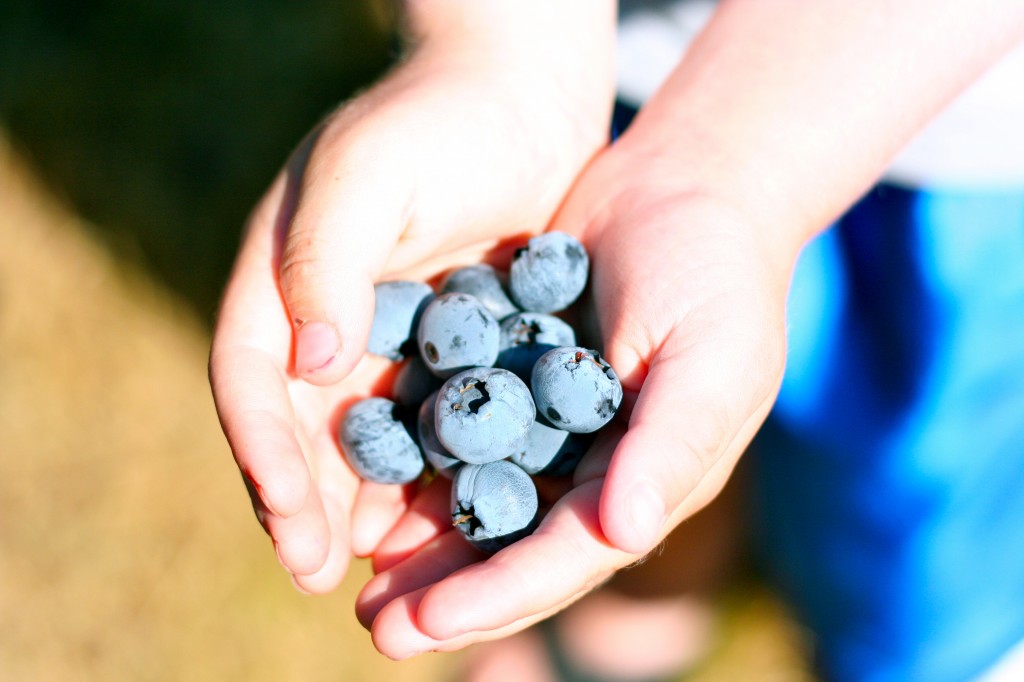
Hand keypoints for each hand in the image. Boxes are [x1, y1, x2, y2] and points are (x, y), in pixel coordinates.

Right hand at [209, 38, 611, 592]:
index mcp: (282, 280)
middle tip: (317, 574)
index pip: (252, 379)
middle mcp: (326, 319)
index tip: (289, 520)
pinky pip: (435, 422)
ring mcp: (388, 339)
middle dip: (305, 502)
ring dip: (363, 504)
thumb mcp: (367, 177)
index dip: (263, 454)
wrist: (522, 98)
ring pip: (365, 439)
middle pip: (302, 427)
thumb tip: (309, 367)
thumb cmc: (437, 120)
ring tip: (375, 567)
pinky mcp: (452, 349)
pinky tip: (448, 517)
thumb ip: (324, 265)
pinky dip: (434, 472)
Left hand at [355, 141, 796, 657]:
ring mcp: (553, 427)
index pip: (571, 554)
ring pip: (480, 498)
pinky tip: (368, 484)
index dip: (501, 593)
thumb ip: (670, 448)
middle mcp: (597, 468)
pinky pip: (461, 433)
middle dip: (448, 590)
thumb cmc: (717, 272)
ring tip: (359, 581)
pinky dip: (419, 463)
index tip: (427, 626)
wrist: (684, 183)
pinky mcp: (515, 379)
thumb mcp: (711, 359)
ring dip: (423, 541)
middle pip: (515, 544)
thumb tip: (622, 534)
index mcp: (648, 480)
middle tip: (376, 630)